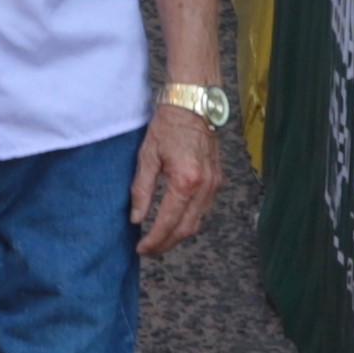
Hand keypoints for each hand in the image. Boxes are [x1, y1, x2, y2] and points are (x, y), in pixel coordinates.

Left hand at [133, 102, 225, 260]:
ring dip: (179, 235)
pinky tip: (175, 222)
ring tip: (159, 239)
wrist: (194, 103)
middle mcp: (204, 186)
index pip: (168, 222)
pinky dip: (190, 221)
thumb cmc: (168, 125)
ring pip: (198, 222)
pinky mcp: (217, 180)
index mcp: (185, 181)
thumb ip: (141, 190)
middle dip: (166, 243)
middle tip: (149, 249)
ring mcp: (214, 184)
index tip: (141, 248)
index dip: (154, 240)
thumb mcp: (147, 156)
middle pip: (186, 229)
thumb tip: (136, 218)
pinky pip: (205, 209)